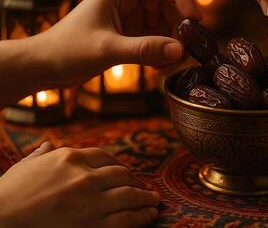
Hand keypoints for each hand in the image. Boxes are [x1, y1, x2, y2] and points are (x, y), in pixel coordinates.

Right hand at [0, 143, 159, 227]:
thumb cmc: (7, 194)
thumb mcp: (25, 167)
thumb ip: (42, 155)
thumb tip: (47, 145)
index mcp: (70, 158)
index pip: (104, 157)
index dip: (119, 165)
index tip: (126, 172)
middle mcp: (85, 176)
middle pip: (121, 174)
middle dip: (135, 181)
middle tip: (144, 187)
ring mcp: (91, 200)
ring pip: (129, 195)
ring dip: (145, 198)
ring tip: (154, 201)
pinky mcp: (93, 224)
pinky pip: (126, 218)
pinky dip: (142, 216)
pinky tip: (150, 215)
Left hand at [38, 0, 202, 87]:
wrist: (44, 67)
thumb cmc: (67, 50)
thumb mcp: (108, 49)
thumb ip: (145, 49)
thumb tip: (181, 51)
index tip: (195, 19)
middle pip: (167, 2)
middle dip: (180, 23)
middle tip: (191, 45)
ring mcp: (130, 17)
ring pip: (165, 22)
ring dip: (173, 39)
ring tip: (176, 60)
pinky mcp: (130, 35)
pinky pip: (156, 38)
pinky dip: (163, 50)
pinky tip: (162, 66)